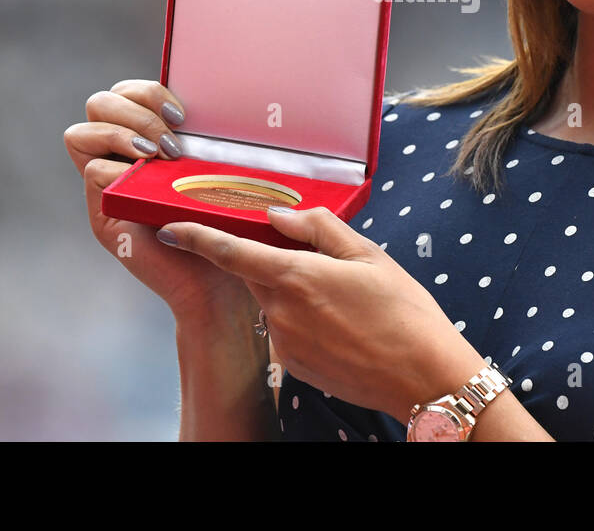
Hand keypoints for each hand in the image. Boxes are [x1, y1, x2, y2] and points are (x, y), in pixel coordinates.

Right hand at [63, 78, 254, 319]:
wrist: (225, 278)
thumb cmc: (230, 222)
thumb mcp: (220, 169)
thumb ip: (206, 138)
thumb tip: (228, 95)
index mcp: (148, 139)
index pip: (125, 92)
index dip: (147, 91)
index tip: (183, 114)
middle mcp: (121, 158)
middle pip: (100, 102)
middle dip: (136, 110)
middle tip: (171, 141)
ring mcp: (107, 185)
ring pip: (81, 132)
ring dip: (122, 134)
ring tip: (157, 156)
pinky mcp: (103, 213)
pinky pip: (91, 172)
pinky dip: (118, 168)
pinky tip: (148, 178)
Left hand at [155, 205, 487, 423]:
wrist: (423, 378)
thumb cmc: (403, 313)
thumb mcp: (368, 254)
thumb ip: (317, 227)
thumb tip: (278, 215)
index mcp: (296, 277)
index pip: (230, 251)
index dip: (196, 236)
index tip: (170, 227)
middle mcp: (281, 312)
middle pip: (256, 274)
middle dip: (273, 260)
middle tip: (317, 258)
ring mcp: (286, 344)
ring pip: (274, 302)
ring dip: (294, 291)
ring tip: (345, 296)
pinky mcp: (295, 367)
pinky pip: (287, 331)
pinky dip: (304, 319)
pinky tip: (342, 323)